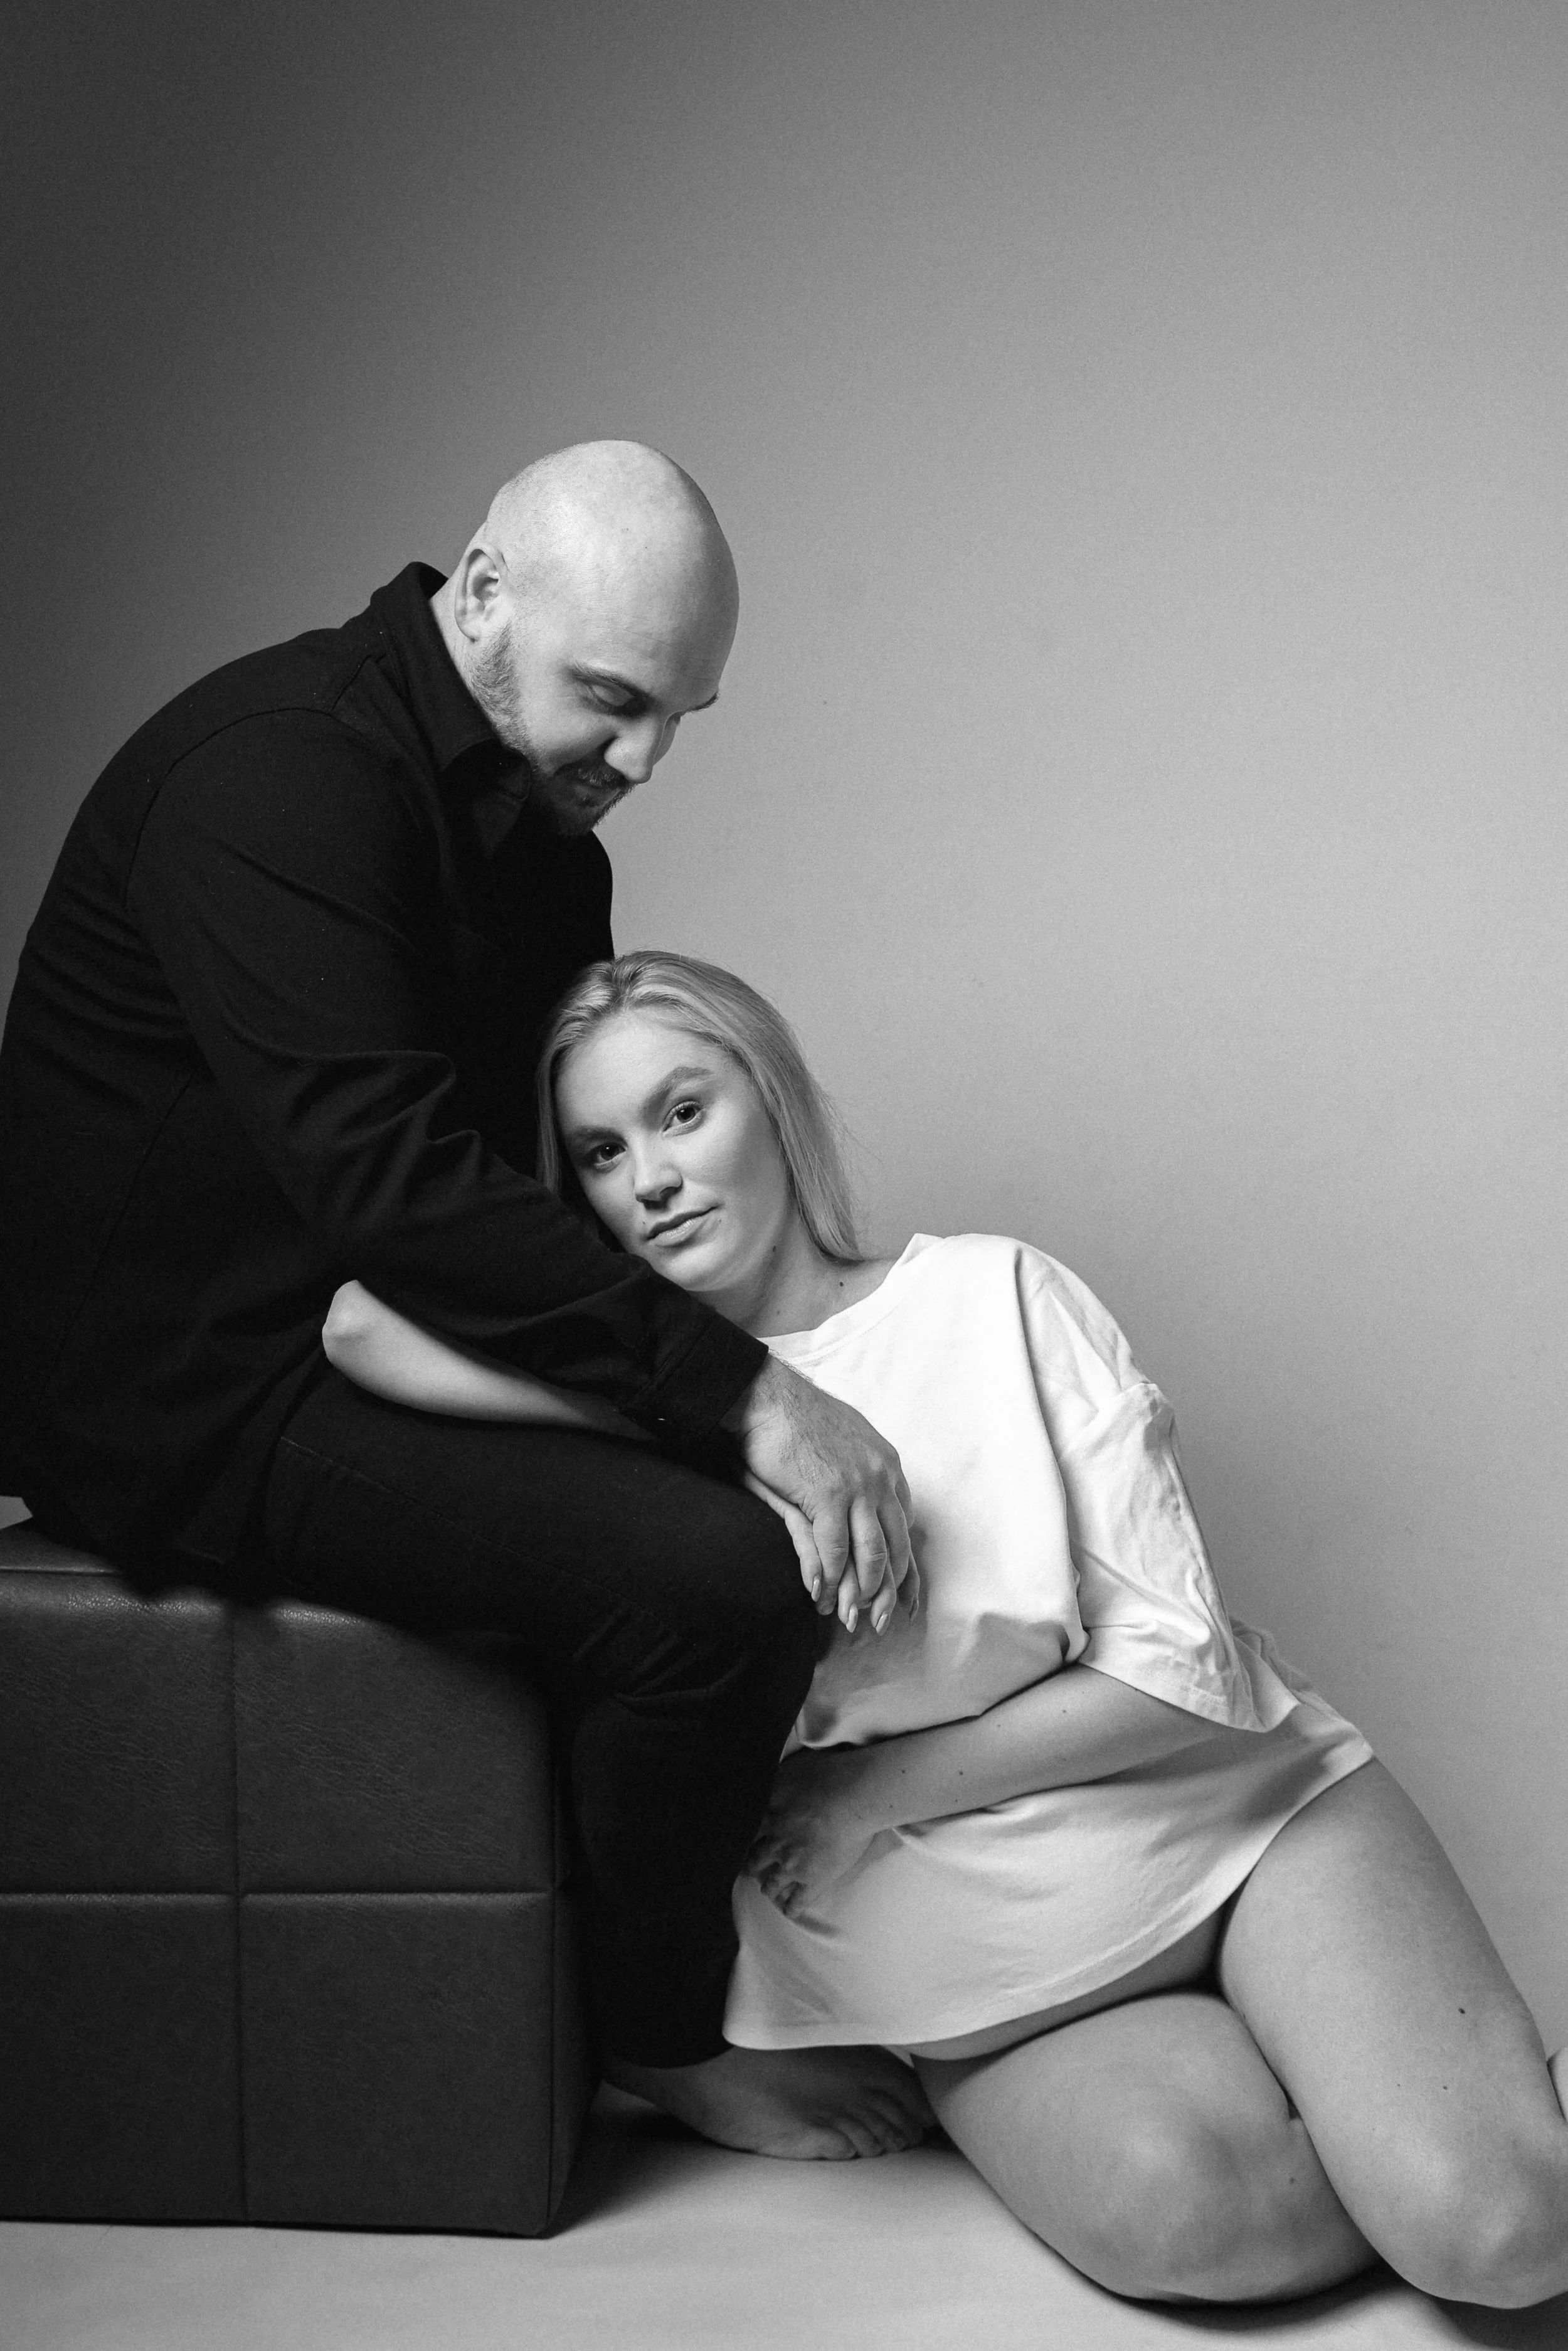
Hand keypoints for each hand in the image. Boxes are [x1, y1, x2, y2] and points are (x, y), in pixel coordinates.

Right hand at [728, 1355, 918, 1633]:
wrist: (766, 1395)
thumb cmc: (796, 1419)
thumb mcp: (844, 1443)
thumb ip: (861, 1475)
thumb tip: (869, 1500)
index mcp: (887, 1466)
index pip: (905, 1527)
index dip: (905, 1567)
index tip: (905, 1595)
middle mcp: (881, 1478)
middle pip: (895, 1549)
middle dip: (889, 1592)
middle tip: (881, 1623)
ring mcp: (857, 1487)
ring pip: (871, 1556)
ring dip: (860, 1593)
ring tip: (848, 1617)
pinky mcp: (827, 1495)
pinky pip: (833, 1551)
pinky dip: (826, 1578)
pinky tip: (818, 1596)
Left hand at [745, 1747, 876, 1917]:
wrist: (854, 1798)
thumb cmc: (825, 1779)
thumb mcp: (788, 1773)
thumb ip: (773, 1787)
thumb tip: (764, 1795)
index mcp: (771, 1819)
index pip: (752, 1832)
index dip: (748, 1837)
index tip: (749, 1841)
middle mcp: (778, 1846)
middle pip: (757, 1861)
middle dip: (753, 1865)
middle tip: (751, 1868)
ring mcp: (795, 1867)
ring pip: (773, 1883)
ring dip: (768, 1887)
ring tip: (768, 1890)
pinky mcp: (815, 1881)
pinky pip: (798, 1901)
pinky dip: (790, 1908)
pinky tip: (788, 1911)